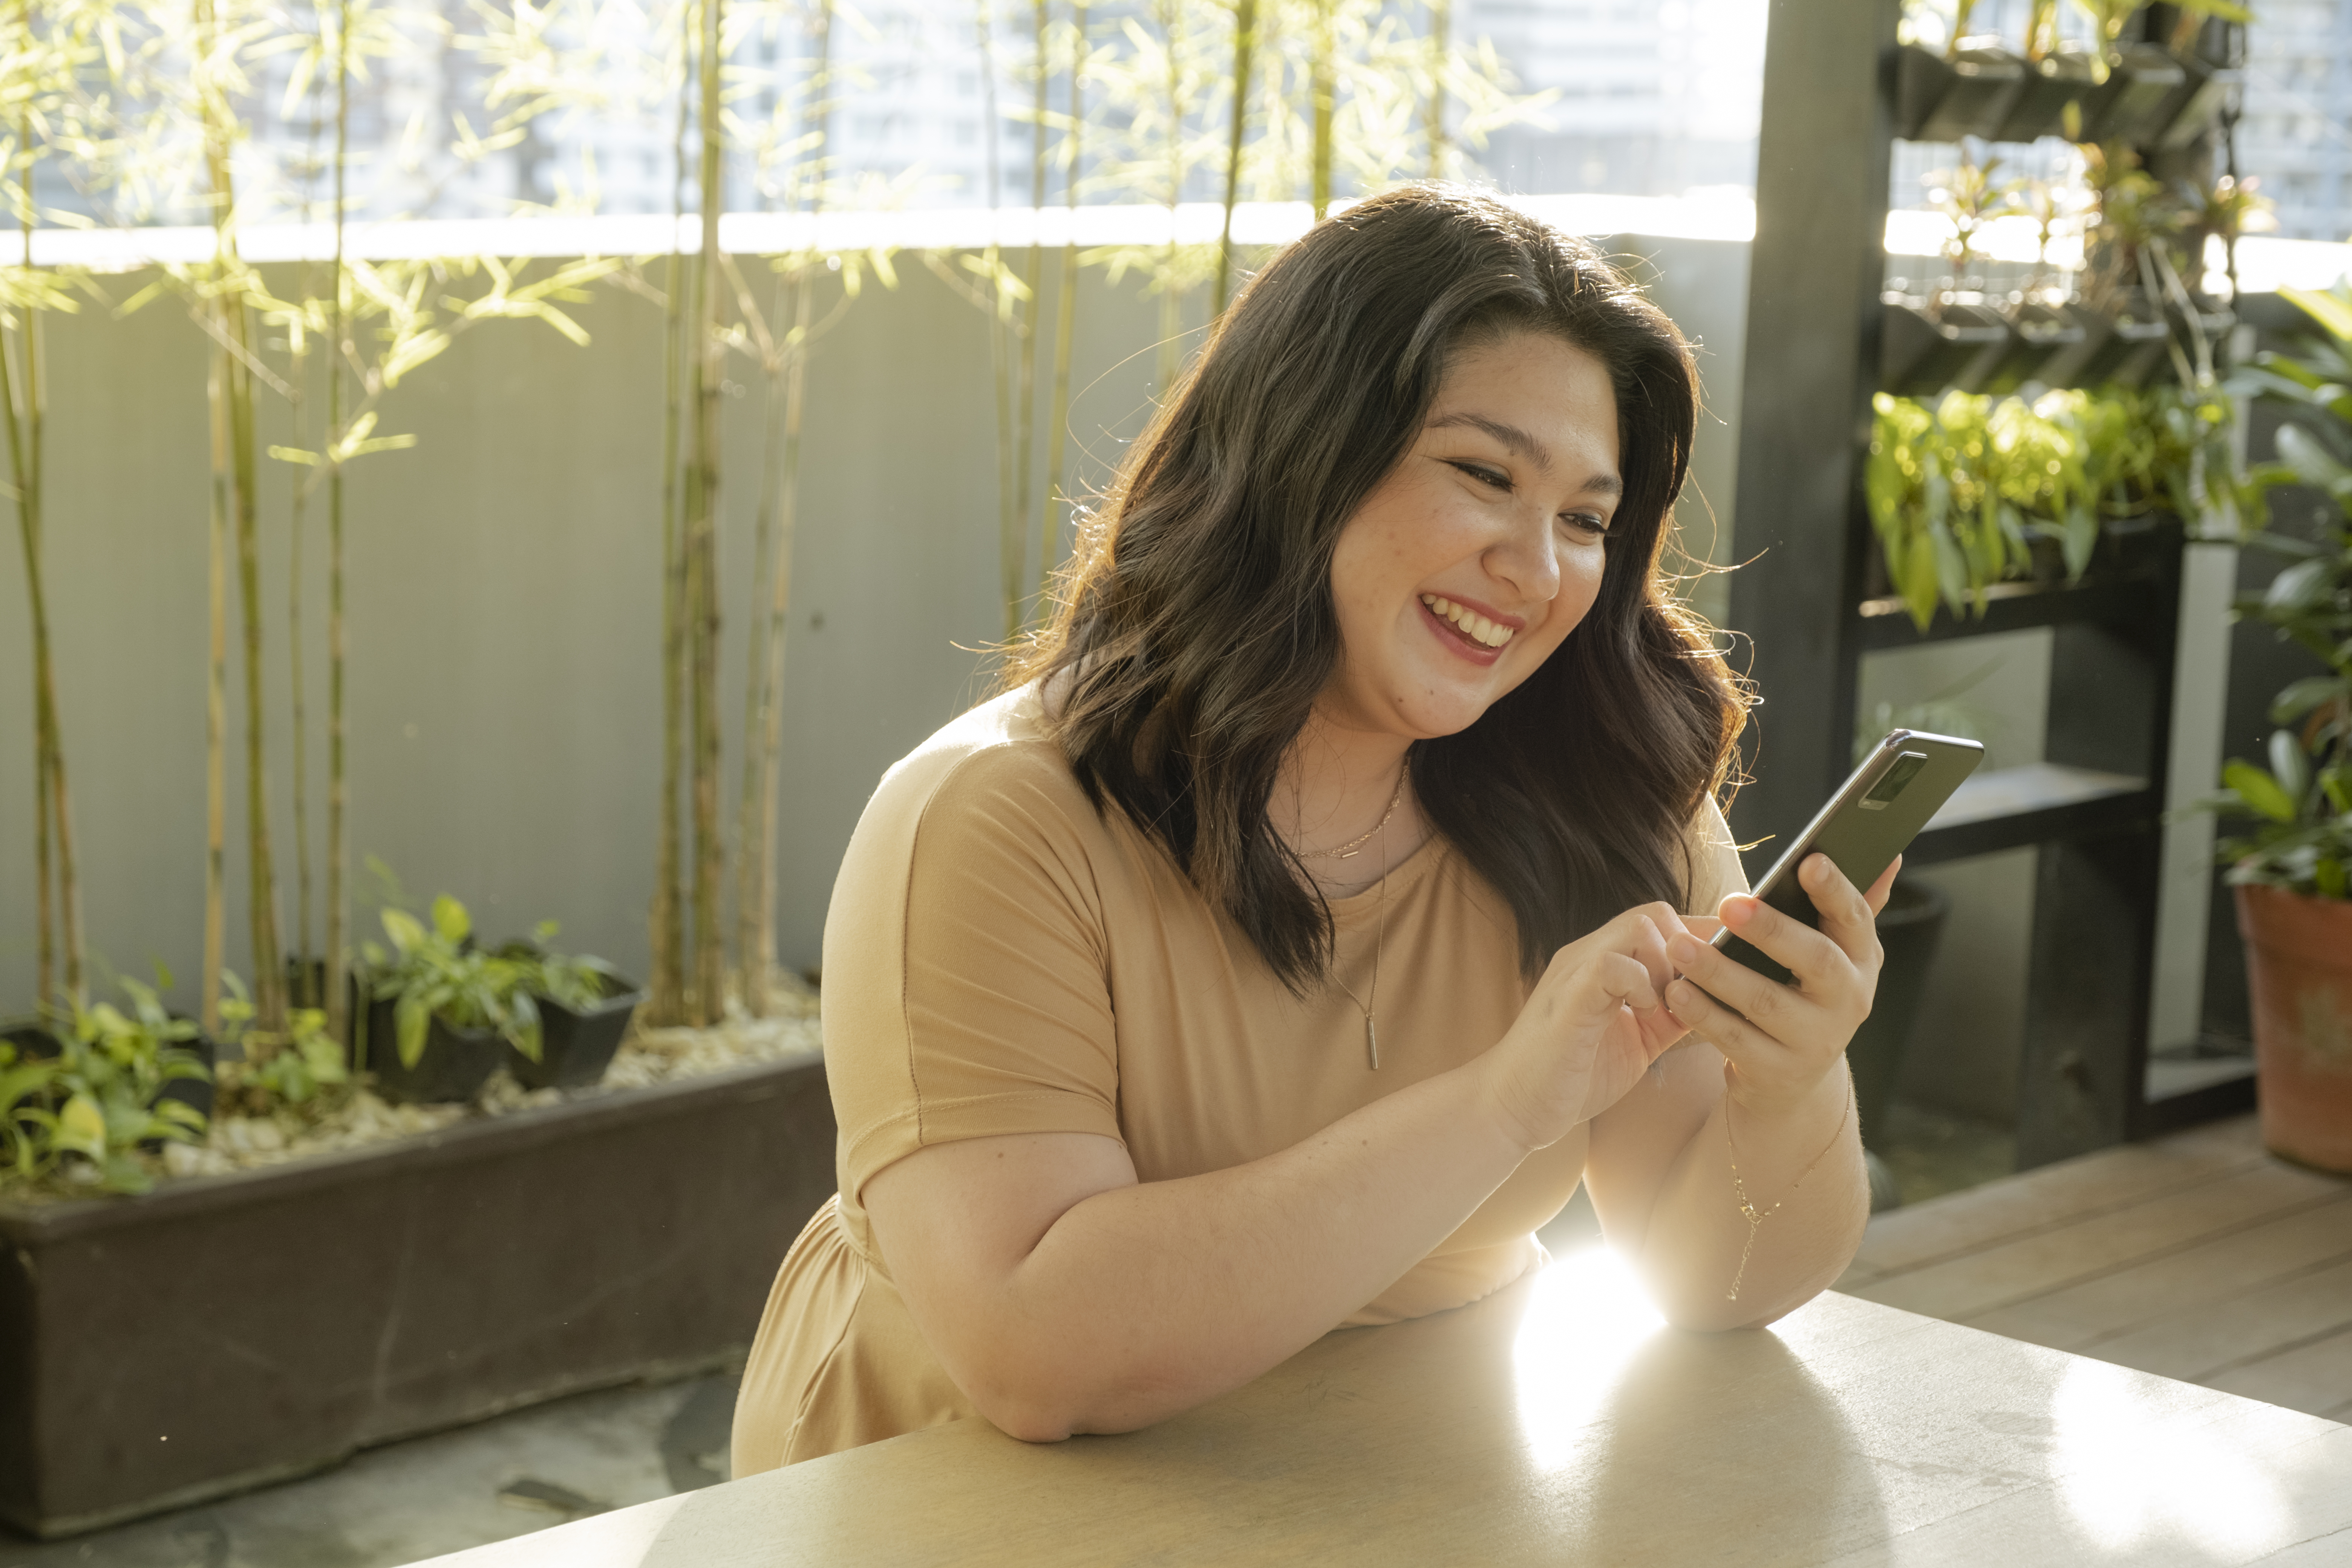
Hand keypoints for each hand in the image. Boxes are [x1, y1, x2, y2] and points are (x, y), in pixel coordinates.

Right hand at [1479, 902, 1696, 1151]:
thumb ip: (1670, 1014)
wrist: (1515, 1107)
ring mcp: (1576, 970)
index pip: (1660, 923)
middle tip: (1688, 998)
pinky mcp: (1569, 996)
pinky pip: (1613, 963)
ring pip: (1639, 926)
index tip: (1722, 974)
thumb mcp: (1639, 1039)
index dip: (1698, 942)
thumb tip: (1717, 997)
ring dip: (1667, 968)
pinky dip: (1642, 985)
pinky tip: (1644, 1017)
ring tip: (1665, 1010)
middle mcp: (1588, 954)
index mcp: (1604, 963)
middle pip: (1655, 912)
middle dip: (1687, 953)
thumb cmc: (1573, 1076)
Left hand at [1661, 855, 1897, 1118]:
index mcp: (1861, 960)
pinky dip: (1704, 1015)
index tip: (1808, 861)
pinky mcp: (1778, 1070)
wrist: (1794, 1080)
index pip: (1855, 919)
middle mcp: (1848, 1000)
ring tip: (1680, 946)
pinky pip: (1736, 1040)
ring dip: (1719, 972)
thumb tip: (1890, 856)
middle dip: (1772, 929)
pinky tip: (1676, 992)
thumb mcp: (1835, 954)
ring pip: (1766, 1002)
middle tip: (1728, 904)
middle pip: (1815, 960)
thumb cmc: (1807, 993)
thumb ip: (1849, 906)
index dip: (1835, 890)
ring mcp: (1815, 1039)